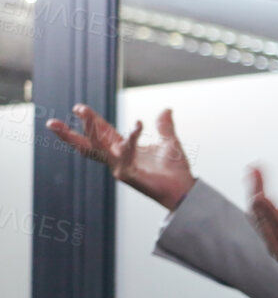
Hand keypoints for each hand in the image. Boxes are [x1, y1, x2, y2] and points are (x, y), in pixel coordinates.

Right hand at [45, 105, 195, 209]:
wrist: (184, 189)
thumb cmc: (174, 170)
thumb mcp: (169, 142)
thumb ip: (164, 126)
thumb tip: (167, 109)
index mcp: (123, 149)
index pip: (102, 133)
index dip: (91, 120)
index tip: (77, 108)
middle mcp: (117, 159)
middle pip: (90, 142)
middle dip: (75, 128)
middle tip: (72, 110)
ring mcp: (120, 167)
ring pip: (98, 147)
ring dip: (91, 129)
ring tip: (84, 112)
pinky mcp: (128, 175)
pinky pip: (125, 155)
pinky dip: (130, 140)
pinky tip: (138, 125)